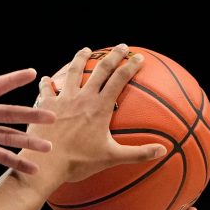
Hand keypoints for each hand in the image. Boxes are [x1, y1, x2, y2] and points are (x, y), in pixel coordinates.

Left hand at [0, 67, 56, 174]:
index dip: (12, 80)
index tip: (32, 73)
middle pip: (10, 113)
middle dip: (31, 115)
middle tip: (52, 117)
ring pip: (9, 136)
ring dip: (28, 141)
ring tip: (48, 147)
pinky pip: (1, 156)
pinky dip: (16, 162)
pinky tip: (32, 168)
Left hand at [28, 45, 168, 182]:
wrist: (46, 164)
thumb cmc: (79, 162)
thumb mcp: (112, 158)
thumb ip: (138, 153)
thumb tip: (163, 151)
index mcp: (100, 107)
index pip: (120, 79)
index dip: (131, 65)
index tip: (139, 57)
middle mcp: (83, 98)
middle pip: (101, 69)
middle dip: (113, 55)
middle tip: (121, 46)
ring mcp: (63, 100)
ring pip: (73, 72)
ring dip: (80, 58)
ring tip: (86, 50)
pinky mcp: (46, 106)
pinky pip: (47, 89)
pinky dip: (47, 82)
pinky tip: (46, 78)